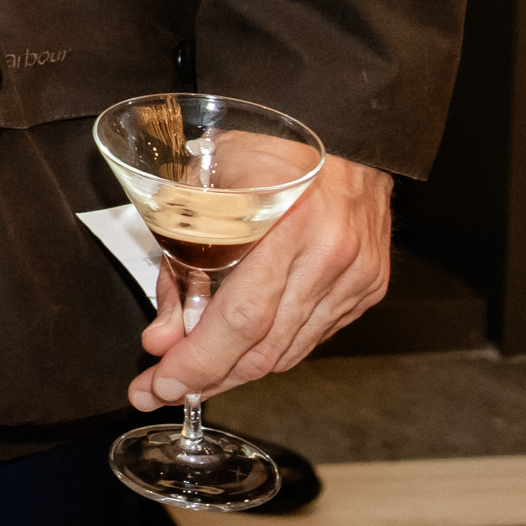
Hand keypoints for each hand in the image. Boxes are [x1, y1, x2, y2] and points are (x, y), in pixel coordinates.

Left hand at [131, 154, 392, 413]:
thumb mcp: (205, 187)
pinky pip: (310, 336)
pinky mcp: (367, 289)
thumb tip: (163, 336)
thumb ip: (181, 261)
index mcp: (289, 228)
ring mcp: (355, 280)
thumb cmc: (269, 151)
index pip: (239, 320)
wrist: (347, 135)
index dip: (197, 363)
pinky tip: (240, 350)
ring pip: (288, 351)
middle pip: (264, 348)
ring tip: (192, 376)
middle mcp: (330, 261)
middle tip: (161, 390)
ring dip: (236, 371)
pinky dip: (271, 350)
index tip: (158, 384)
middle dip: (207, 378)